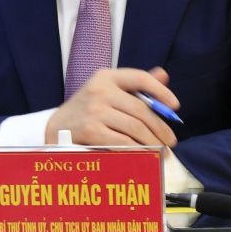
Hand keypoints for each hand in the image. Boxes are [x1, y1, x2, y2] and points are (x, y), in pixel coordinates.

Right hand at [45, 66, 178, 147]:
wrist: (55, 129)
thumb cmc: (87, 111)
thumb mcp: (107, 91)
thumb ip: (134, 85)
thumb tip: (163, 75)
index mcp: (105, 77)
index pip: (139, 78)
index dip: (161, 91)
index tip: (175, 106)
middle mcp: (99, 90)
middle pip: (141, 110)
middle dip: (161, 128)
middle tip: (170, 142)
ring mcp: (94, 110)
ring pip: (136, 128)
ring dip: (153, 143)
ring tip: (161, 152)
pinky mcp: (91, 130)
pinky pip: (124, 143)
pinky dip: (138, 151)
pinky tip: (144, 156)